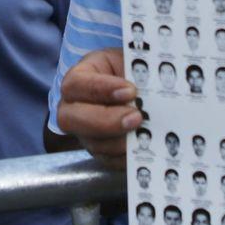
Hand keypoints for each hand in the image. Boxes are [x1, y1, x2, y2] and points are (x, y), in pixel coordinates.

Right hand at [55, 48, 139, 168]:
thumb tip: (154, 83)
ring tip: (144, 134)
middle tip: (137, 117)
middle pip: (70, 118)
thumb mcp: (136, 64)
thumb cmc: (136, 73)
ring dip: (119, 141)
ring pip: (90, 143)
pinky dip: (126, 157)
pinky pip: (107, 160)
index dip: (100, 89)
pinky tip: (144, 148)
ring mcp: (84, 132)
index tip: (131, 91)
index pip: (76, 83)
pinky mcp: (100, 151)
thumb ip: (139, 72)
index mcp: (82, 76)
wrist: (147, 92)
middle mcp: (74, 106)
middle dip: (105, 120)